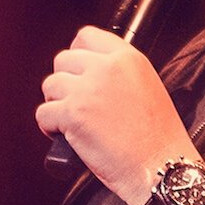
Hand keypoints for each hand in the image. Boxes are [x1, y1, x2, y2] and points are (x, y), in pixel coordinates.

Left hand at [36, 26, 195, 204]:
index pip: (86, 36)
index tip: (78, 71)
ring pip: (49, 85)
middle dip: (65, 82)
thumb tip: (90, 74)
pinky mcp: (72, 115)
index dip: (77, 54)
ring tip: (71, 121)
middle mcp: (106, 68)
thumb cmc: (158, 138)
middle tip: (76, 103)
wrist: (161, 167)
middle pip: (63, 60)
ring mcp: (87, 90)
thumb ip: (120, 74)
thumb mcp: (148, 87)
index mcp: (128, 58)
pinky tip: (66, 137)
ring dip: (56, 103)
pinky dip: (49, 127)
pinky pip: (43, 114)